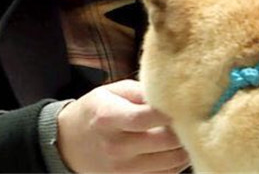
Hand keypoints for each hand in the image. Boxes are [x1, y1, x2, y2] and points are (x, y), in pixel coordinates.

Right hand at [56, 79, 189, 172]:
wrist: (70, 143)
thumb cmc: (95, 111)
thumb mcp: (111, 91)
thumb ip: (141, 91)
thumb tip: (170, 95)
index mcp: (108, 118)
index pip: (146, 117)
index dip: (169, 110)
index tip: (181, 103)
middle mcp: (115, 146)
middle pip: (165, 142)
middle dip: (184, 129)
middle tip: (189, 117)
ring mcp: (123, 169)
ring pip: (171, 162)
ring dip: (185, 147)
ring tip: (185, 133)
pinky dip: (177, 163)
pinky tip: (175, 149)